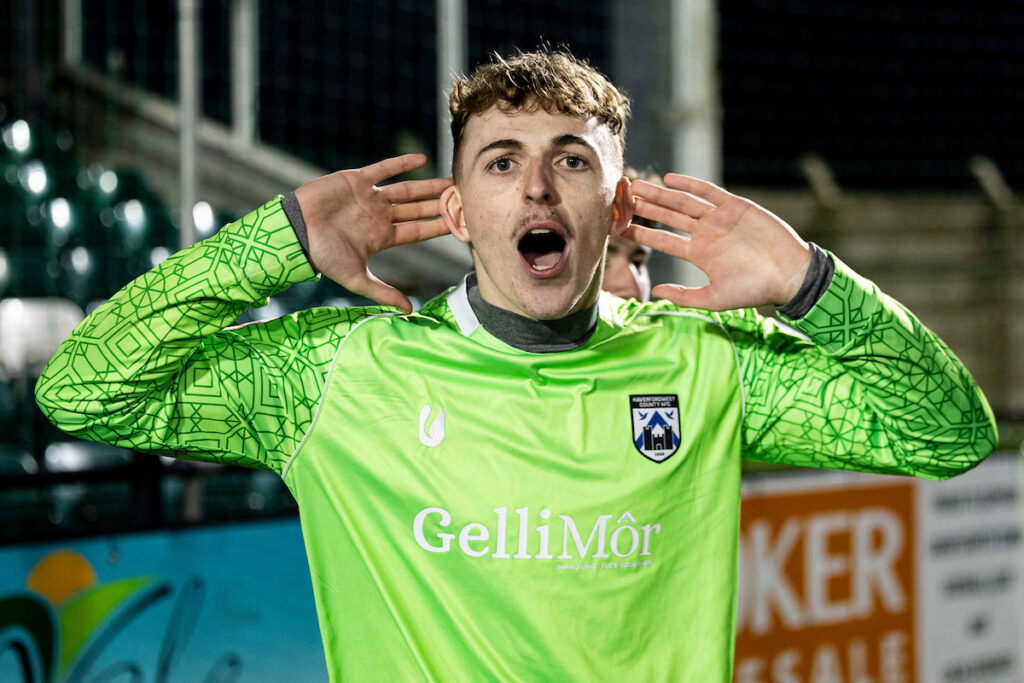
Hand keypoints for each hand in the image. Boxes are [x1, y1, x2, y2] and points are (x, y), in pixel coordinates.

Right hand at [294, 154, 452, 312]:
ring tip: (450, 182)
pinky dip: (402, 163)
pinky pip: (384, 168)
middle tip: (463, 199)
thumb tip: (409, 312)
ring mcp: (370, 197)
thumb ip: (384, 292)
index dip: (438, 227)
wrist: (296, 231)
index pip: (418, 231)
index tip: (460, 224)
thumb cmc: (323, 257)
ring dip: (428, 185)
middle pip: (417, 209)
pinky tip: (423, 159)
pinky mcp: (357, 180)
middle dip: (439, 205)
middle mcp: (380, 216)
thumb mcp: (357, 278)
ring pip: (406, 189)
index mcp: (382, 237)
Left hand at [626, 174, 810, 310]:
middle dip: (645, 207)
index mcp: (698, 254)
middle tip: (621, 198)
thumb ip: (684, 296)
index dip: (641, 233)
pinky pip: (708, 192)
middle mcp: (705, 233)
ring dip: (660, 194)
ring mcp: (719, 218)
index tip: (619, 227)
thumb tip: (655, 291)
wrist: (789, 275)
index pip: (662, 241)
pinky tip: (669, 179)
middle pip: (668, 216)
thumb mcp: (715, 299)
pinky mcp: (735, 206)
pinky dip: (690, 184)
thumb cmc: (755, 290)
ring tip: (637, 186)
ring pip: (683, 202)